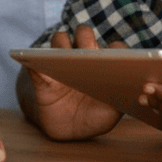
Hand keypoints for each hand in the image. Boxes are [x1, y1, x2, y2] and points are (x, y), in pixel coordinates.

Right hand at [21, 25, 123, 140]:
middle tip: (88, 53)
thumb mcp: (110, 114)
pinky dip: (34, 62)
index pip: (114, 46)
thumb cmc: (95, 116)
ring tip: (63, 58)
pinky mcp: (41, 75)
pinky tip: (37, 67)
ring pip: (59, 40)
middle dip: (85, 37)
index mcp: (105, 63)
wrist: (69, 128)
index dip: (116, 47)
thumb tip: (128, 93)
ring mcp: (62, 62)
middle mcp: (84, 56)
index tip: (116, 53)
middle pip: (83, 34)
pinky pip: (34, 63)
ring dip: (60, 45)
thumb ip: (118, 104)